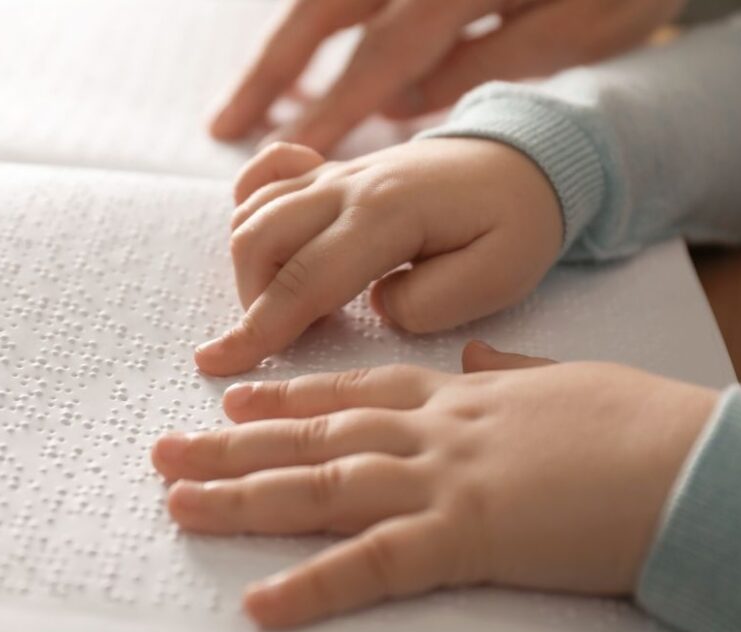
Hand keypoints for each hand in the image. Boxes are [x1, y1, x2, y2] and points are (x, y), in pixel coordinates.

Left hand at [153, 341, 717, 628]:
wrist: (687, 455)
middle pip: (311, 436)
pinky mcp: (466, 536)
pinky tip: (262, 604)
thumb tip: (483, 359)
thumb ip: (510, 370)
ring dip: (243, 498)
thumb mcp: (561, 381)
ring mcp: (441, 481)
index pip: (348, 391)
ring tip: (178, 503)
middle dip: (232, 444)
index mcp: (454, 397)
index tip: (233, 400)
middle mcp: (430, 432)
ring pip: (320, 486)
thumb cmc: (635, 421)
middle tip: (165, 448)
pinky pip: (374, 565)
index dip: (285, 398)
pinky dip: (314, 587)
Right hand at [194, 139, 562, 375]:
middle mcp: (348, 185)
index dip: (259, 328)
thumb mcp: (499, 277)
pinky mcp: (330, 171)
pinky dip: (249, 207)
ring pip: (253, 213)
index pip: (304, 279)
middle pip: (259, 241)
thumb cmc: (515, 223)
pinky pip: (265, 176)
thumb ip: (430, 303)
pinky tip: (268, 238)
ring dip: (252, 269)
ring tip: (292, 306)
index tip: (218, 363)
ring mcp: (335, 173)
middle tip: (286, 339)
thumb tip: (374, 307)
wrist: (523, 160)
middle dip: (253, 303)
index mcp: (386, 214)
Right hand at [210, 0, 683, 152]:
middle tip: (225, 124)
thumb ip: (491, 64)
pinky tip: (301, 60)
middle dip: (272, 70)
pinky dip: (317, 22)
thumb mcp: (592, 22)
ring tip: (249, 101)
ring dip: (284, 44)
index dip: (331, 112)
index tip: (297, 154)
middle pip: (326, 8)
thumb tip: (399, 105)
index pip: (382, 57)